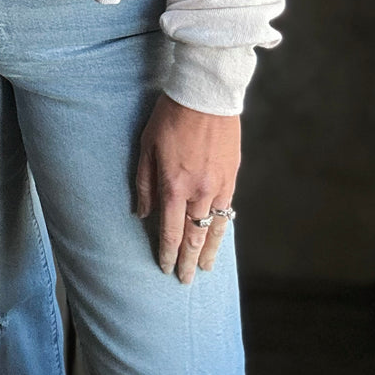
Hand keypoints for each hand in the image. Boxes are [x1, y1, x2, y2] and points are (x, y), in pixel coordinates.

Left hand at [134, 94, 239, 283]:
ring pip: (215, 228)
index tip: (165, 268)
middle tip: (186, 280)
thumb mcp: (147, 147)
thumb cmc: (170, 117)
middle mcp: (199, 192)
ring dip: (210, 251)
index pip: (172, 232)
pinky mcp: (233, 175)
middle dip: (189, 261)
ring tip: (207, 268)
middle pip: (195, 237)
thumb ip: (144, 184)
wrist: (205, 94)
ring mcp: (219, 185)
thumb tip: (142, 213)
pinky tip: (219, 235)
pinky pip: (228, 209)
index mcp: (174, 186)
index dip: (168, 254)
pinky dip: (223, 226)